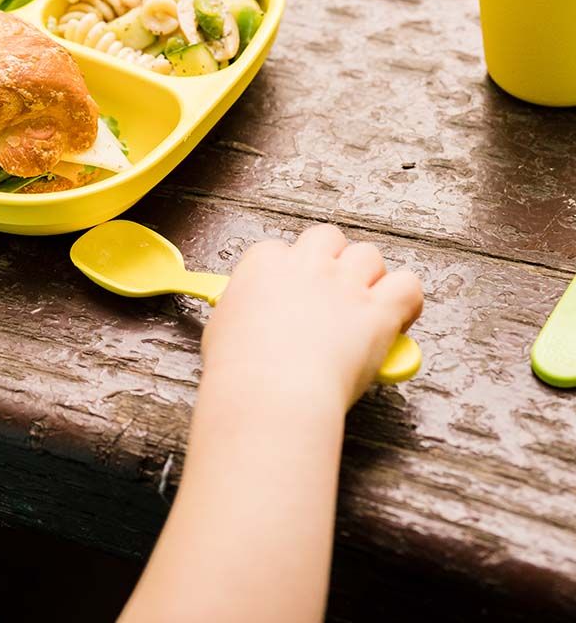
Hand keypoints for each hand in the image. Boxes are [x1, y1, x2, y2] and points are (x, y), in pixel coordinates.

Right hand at [202, 225, 422, 408]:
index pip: (280, 250)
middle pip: (327, 237)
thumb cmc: (239, 371)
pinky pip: (408, 285)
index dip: (289, 272)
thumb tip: (247, 318)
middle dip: (332, 258)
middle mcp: (307, 265)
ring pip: (369, 254)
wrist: (271, 394)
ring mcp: (344, 285)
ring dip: (369, 276)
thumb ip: (240, 311)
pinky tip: (396, 318)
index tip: (291, 295)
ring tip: (365, 305)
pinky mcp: (377, 311)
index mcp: (264, 264)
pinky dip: (406, 299)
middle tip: (331, 290)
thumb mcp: (222, 328)